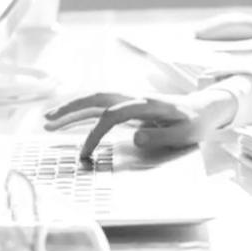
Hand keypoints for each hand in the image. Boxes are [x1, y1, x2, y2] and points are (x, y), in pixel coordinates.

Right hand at [43, 89, 236, 159]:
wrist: (204, 109)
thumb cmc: (195, 124)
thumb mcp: (185, 134)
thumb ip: (162, 135)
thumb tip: (135, 138)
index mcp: (148, 104)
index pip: (114, 114)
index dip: (96, 132)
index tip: (84, 153)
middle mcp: (135, 97)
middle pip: (98, 97)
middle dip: (72, 108)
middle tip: (48, 121)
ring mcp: (130, 100)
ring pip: (96, 99)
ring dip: (72, 108)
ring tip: (47, 121)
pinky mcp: (128, 106)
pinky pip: (100, 106)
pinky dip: (82, 111)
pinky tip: (66, 120)